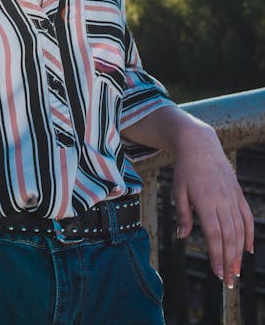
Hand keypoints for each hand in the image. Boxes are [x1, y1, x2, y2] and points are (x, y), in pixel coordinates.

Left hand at [172, 123, 253, 287]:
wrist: (200, 144)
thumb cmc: (185, 169)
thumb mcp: (178, 190)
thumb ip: (182, 214)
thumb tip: (182, 236)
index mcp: (205, 201)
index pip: (214, 234)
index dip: (217, 255)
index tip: (218, 273)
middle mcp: (222, 200)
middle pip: (229, 236)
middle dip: (229, 261)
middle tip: (228, 281)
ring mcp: (232, 197)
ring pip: (239, 229)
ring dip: (238, 252)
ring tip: (236, 270)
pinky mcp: (238, 193)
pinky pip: (246, 216)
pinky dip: (249, 234)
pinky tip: (248, 249)